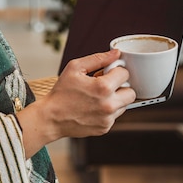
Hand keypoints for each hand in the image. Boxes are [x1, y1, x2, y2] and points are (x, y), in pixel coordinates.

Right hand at [17, 49, 135, 156]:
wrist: (51, 117)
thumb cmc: (61, 92)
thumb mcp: (75, 68)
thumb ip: (98, 59)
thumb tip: (116, 54)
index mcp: (103, 87)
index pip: (125, 74)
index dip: (115, 70)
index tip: (106, 73)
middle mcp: (109, 104)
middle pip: (131, 92)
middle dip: (121, 86)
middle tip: (106, 85)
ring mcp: (108, 119)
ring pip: (124, 105)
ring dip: (115, 99)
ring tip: (97, 96)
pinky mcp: (105, 128)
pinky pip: (115, 116)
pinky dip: (108, 110)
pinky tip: (93, 107)